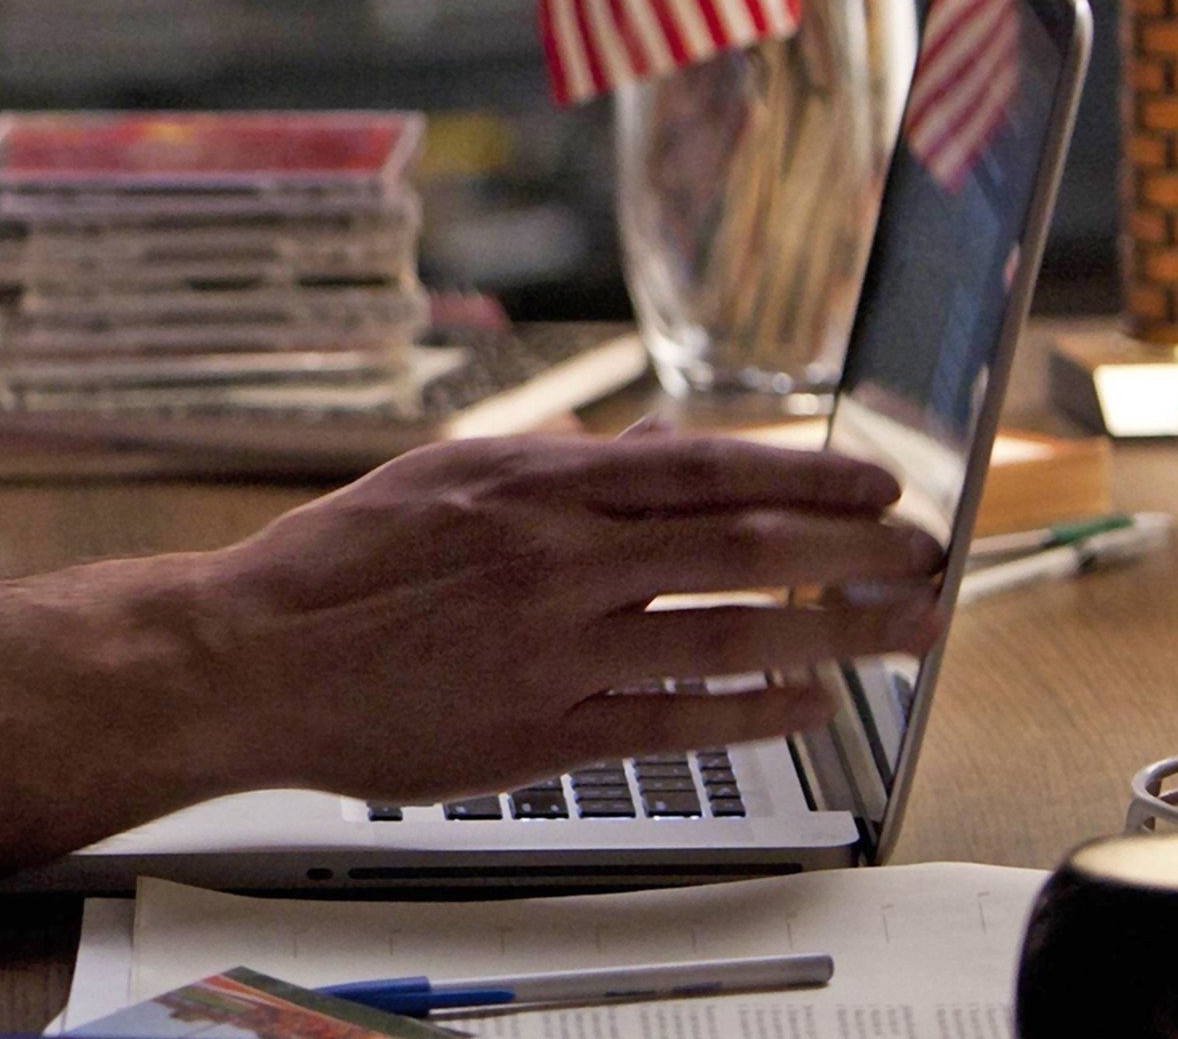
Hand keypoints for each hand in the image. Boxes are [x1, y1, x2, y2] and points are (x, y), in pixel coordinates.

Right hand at [151, 431, 944, 803]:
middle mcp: (559, 558)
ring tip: (904, 632)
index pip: (707, 470)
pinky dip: (757, 713)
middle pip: (746, 549)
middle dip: (857, 555)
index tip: (876, 489)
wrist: (251, 657)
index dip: (808, 478)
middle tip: (926, 559)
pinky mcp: (546, 731)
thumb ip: (557, 466)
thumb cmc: (335, 567)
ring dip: (839, 633)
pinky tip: (807, 708)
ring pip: (733, 635)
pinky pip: (678, 721)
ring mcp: (557, 648)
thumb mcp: (445, 477)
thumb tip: (657, 447)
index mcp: (534, 484)